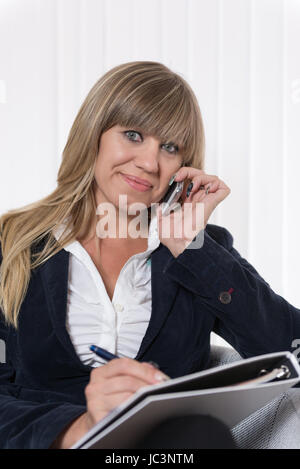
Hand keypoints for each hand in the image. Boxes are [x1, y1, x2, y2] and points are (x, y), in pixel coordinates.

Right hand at [51, 358, 167, 447]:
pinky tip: (142, 409)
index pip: (124, 364)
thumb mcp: (120, 382)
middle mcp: (95, 385)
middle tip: (160, 389)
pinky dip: (134, 409)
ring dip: (143, 398)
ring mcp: (94, 401)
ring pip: (126, 396)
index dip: (144, 370)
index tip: (160, 377)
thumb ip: (136, 372)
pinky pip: (121, 411)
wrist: (97, 422)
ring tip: (154, 399)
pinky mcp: (97, 417)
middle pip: (126, 380)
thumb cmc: (112, 400)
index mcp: (101, 372)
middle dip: (147, 384)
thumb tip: (154, 371)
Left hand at [156, 167, 230, 257]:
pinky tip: (201, 189)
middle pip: (200, 176)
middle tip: (178, 177)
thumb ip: (159, 208)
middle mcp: (198, 200)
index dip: (183, 175)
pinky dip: (213, 182)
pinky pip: (222, 187)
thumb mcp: (159, 218)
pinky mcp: (213, 203)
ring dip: (200, 176)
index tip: (173, 179)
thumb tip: (156, 201)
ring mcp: (206, 201)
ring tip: (190, 186)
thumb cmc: (171, 236)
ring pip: (211, 179)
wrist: (178, 243)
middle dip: (189, 171)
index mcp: (188, 202)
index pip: (190, 181)